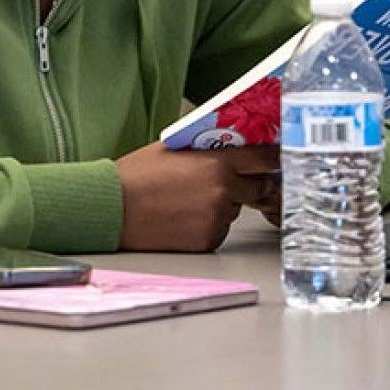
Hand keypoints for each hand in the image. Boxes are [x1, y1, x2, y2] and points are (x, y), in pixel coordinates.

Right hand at [115, 142, 279, 250]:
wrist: (113, 208)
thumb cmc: (137, 176)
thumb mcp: (173, 149)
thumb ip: (206, 150)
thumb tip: (226, 148)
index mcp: (217, 163)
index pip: (262, 158)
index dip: (272, 158)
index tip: (276, 158)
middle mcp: (223, 191)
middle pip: (257, 187)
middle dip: (249, 184)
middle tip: (230, 181)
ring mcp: (217, 218)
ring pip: (235, 209)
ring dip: (223, 204)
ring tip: (189, 200)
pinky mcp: (208, 240)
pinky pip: (219, 229)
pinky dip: (208, 224)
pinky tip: (183, 217)